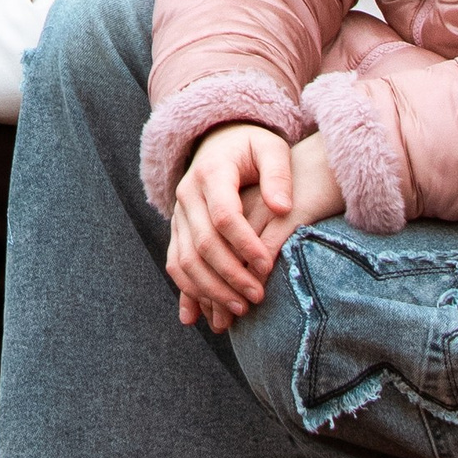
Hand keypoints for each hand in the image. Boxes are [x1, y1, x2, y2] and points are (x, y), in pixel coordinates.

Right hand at [166, 125, 344, 333]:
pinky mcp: (178, 229)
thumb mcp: (271, 148)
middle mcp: (187, 194)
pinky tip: (199, 317)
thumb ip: (278, 174)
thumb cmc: (253, 147)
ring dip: (210, 289)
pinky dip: (186, 291)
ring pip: (185, 260)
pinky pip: (175, 264)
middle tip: (258, 297)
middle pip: (203, 244)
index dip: (245, 244)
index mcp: (212, 172)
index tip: (268, 266)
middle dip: (230, 275)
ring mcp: (179, 214)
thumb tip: (281, 207)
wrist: (219, 141)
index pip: (224, 215)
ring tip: (240, 309)